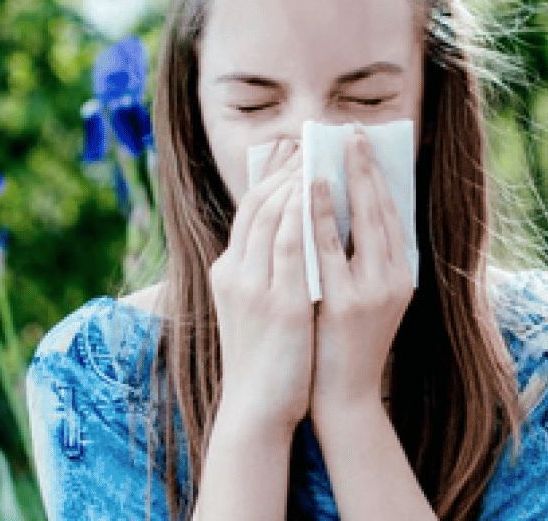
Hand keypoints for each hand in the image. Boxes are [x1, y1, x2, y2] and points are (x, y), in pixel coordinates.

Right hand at [209, 139, 313, 434]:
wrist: (257, 408)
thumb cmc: (264, 359)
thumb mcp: (252, 305)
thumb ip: (264, 269)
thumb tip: (291, 233)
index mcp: (227, 271)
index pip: (248, 209)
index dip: (269, 175)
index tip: (292, 149)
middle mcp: (234, 272)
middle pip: (259, 204)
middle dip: (286, 168)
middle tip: (311, 139)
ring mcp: (255, 287)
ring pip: (272, 216)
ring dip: (296, 180)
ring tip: (319, 153)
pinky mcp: (279, 303)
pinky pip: (291, 244)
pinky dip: (302, 212)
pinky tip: (319, 190)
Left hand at [308, 127, 413, 418]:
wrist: (341, 397)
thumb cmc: (345, 344)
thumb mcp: (366, 297)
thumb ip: (363, 258)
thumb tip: (346, 208)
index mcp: (402, 276)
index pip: (392, 213)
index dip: (378, 175)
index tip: (364, 144)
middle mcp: (394, 280)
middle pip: (381, 209)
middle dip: (366, 167)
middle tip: (351, 131)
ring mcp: (370, 292)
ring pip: (360, 222)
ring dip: (345, 180)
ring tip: (331, 146)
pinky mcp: (343, 304)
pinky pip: (327, 247)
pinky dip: (318, 213)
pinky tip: (307, 187)